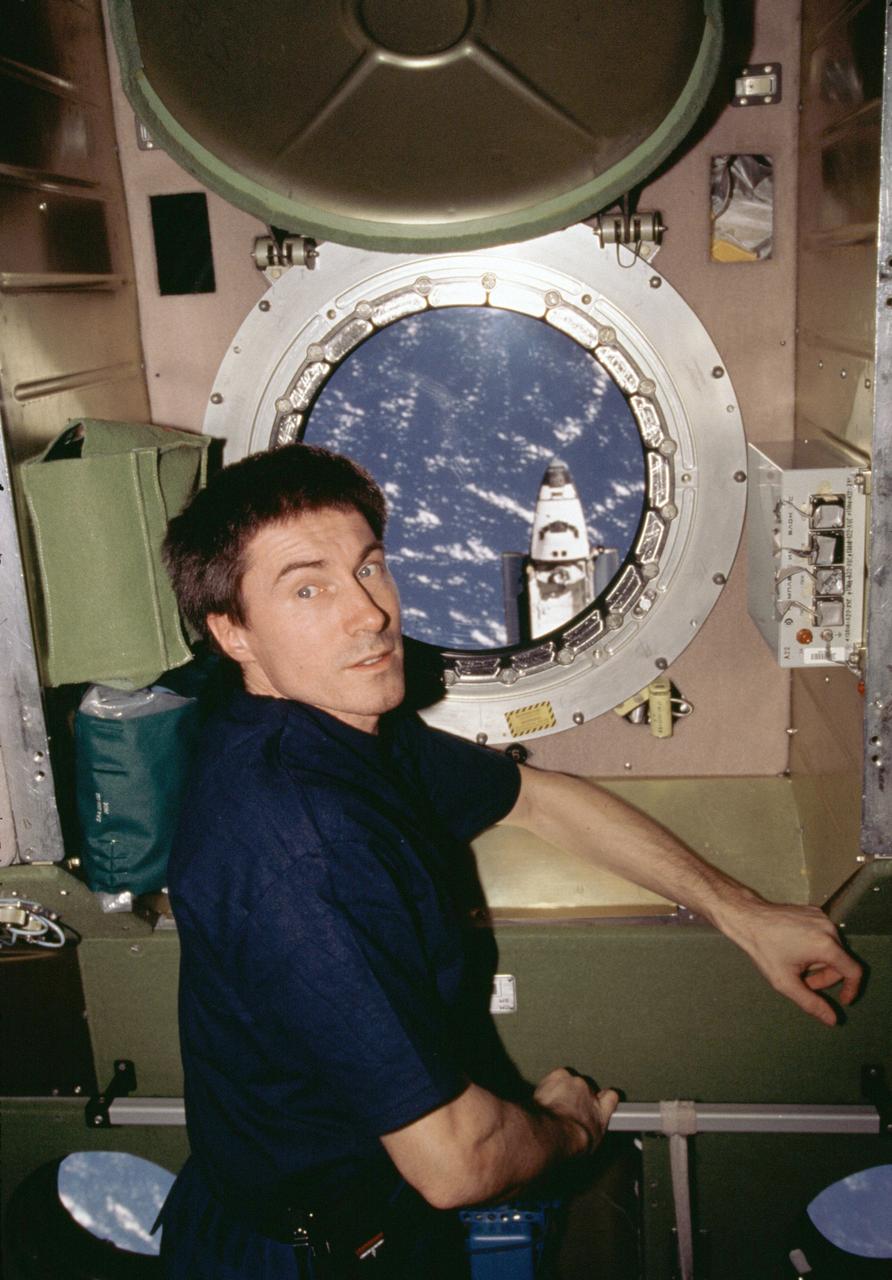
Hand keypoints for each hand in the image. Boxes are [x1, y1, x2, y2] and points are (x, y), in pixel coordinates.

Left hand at [534, 1067, 618, 1154]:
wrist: (551, 1133)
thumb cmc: (567, 1142)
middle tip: (567, 1108)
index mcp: (600, 1112)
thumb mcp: (589, 1143)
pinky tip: (546, 1096)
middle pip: (587, 1087)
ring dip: (564, 1089)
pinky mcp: (559, 1076)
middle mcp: (590, 1094)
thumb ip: (593, 1127)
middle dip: (578, 1095)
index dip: (605, 1098)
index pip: (611, 1097)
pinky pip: (556, 1076)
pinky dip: (551, 1084)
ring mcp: (575, 1083)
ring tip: (554, 1104)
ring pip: (570, 1080)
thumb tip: (587, 1130)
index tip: (600, 1100)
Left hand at [719, 897, 862, 1025]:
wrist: (748, 918)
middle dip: (824, 977)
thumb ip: (810, 1003)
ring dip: (818, 962)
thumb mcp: (785, 982)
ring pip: (832, 949)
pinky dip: (815, 947)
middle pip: (840, 962)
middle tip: (803, 982)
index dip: (852, 989)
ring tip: (796, 964)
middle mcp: (829, 928)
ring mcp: (822, 918)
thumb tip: (832, 1020)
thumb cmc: (764, 949)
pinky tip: (795, 949)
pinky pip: (824, 936)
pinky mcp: (815, 912)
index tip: (842, 1000)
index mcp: (826, 946)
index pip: (854, 971)